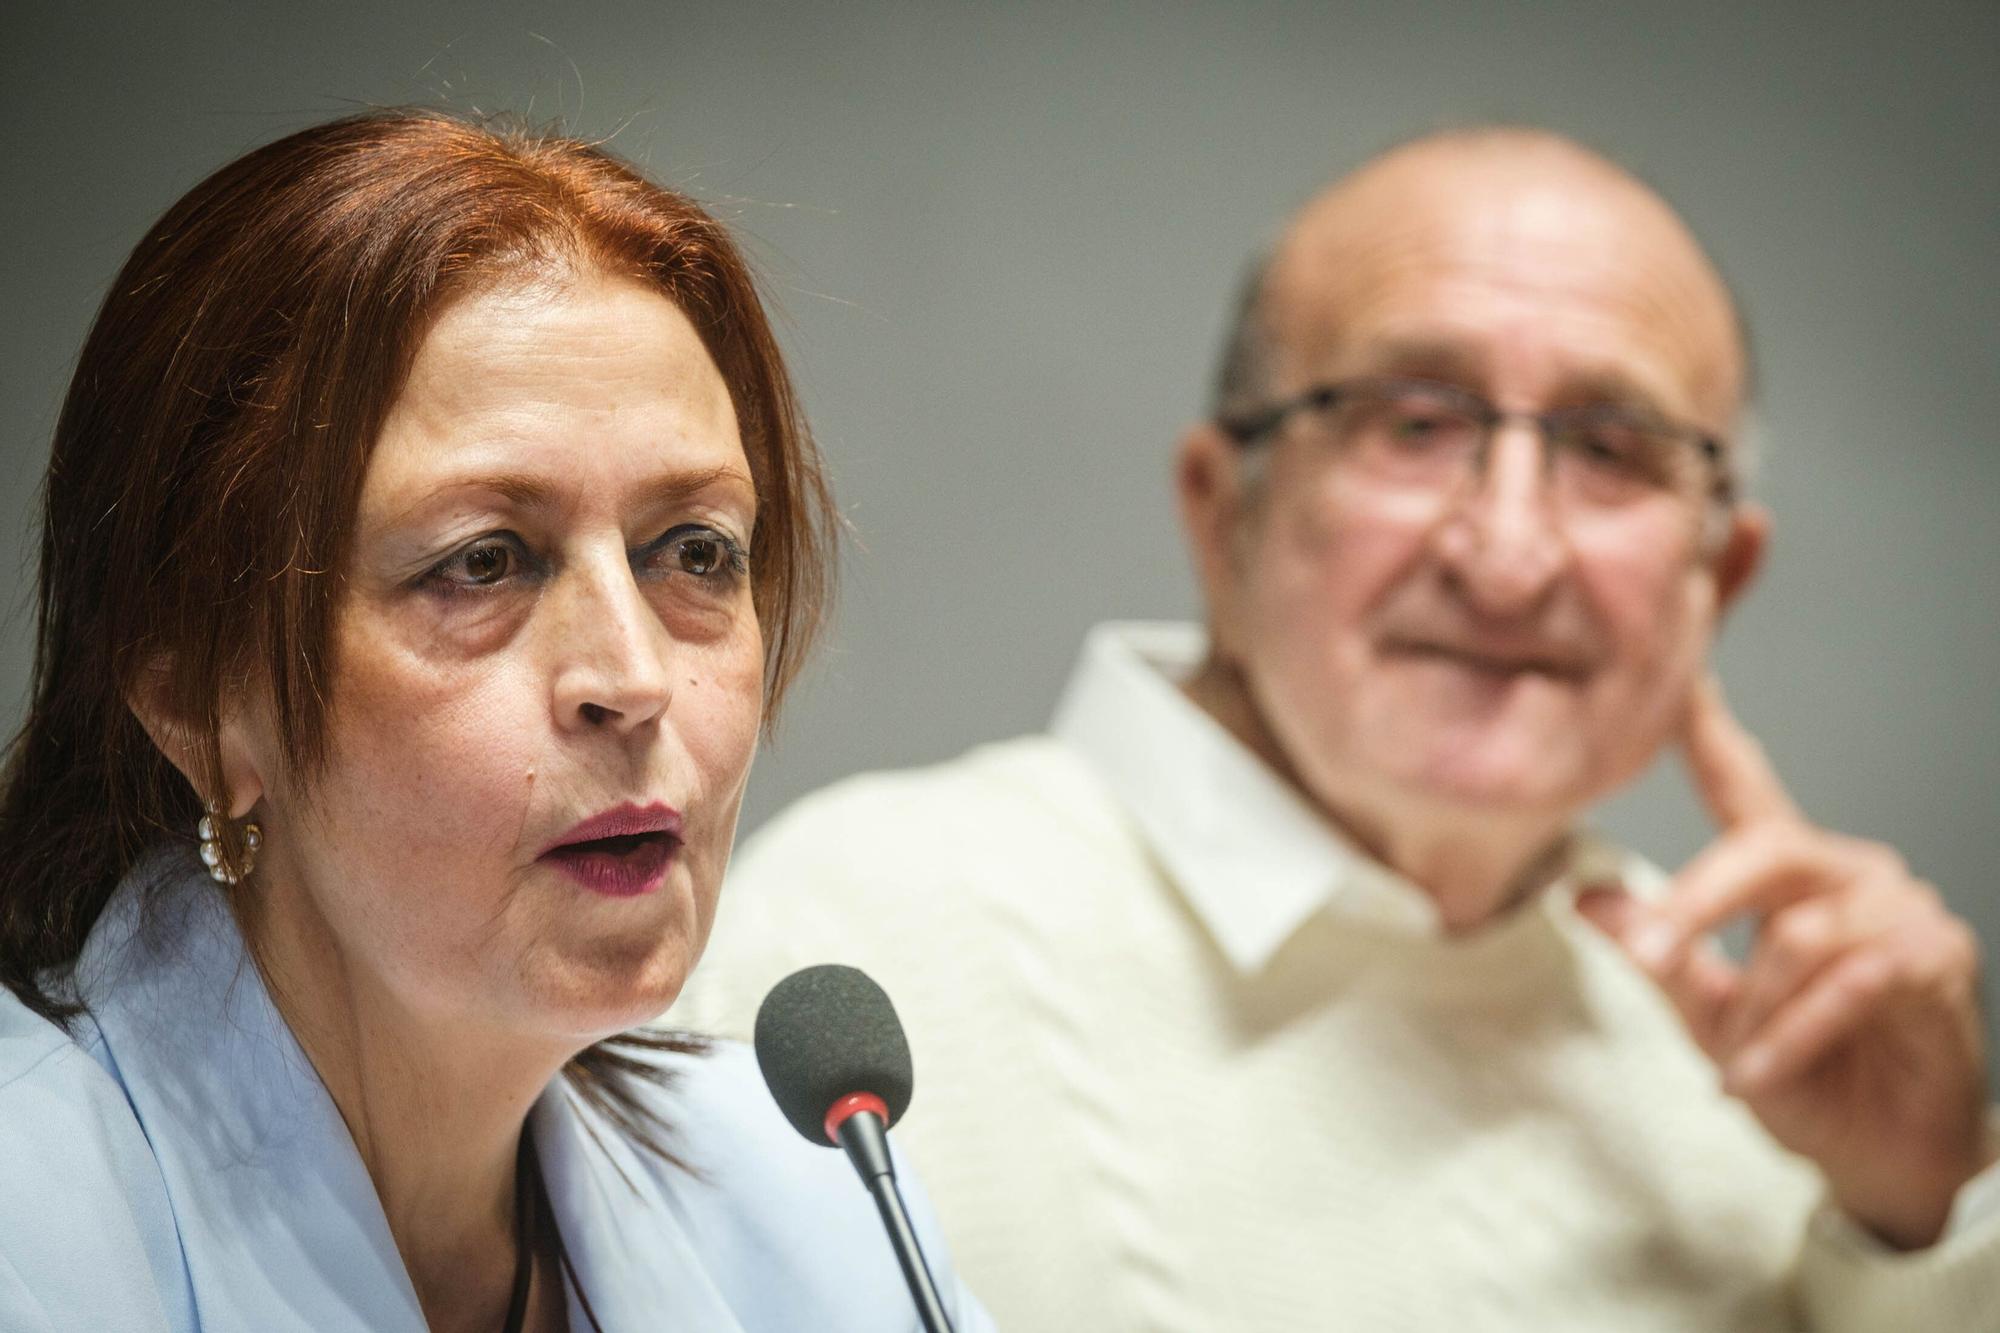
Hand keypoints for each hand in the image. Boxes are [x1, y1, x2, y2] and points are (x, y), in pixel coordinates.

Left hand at [1577, 676, 1993, 1249]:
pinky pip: (1847, 986)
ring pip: (1799, 933)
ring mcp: (1900, 910)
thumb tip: (1580, 892)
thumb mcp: (1706, 1011)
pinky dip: (1791, 1038)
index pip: (1744, 784)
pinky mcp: (1937, 961)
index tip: (1679, 673)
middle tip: (1647, 953)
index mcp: (1788, 871)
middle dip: (1695, 903)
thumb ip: (1656, 951)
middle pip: (1765, 848)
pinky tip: (1762, 1074)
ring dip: (1756, 1010)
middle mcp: (1848, 871)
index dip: (1710, 728)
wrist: (1883, 1153)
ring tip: (1739, 1063)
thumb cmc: (1801, 1071)